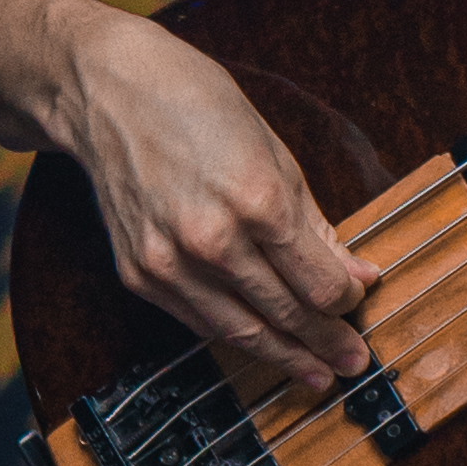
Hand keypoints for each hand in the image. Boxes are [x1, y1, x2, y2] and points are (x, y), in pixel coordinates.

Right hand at [54, 6, 377, 389]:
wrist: (107, 93)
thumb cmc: (197, 105)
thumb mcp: (274, 152)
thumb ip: (315, 223)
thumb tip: (357, 272)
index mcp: (258, 201)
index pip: (320, 283)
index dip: (348, 299)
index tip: (359, 298)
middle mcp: (213, 241)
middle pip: (286, 313)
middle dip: (326, 342)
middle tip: (353, 362)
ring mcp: (171, 263)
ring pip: (241, 331)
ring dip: (284, 357)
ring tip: (315, 373)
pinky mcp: (140, 275)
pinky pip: (198, 321)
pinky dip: (234, 335)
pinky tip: (260, 344)